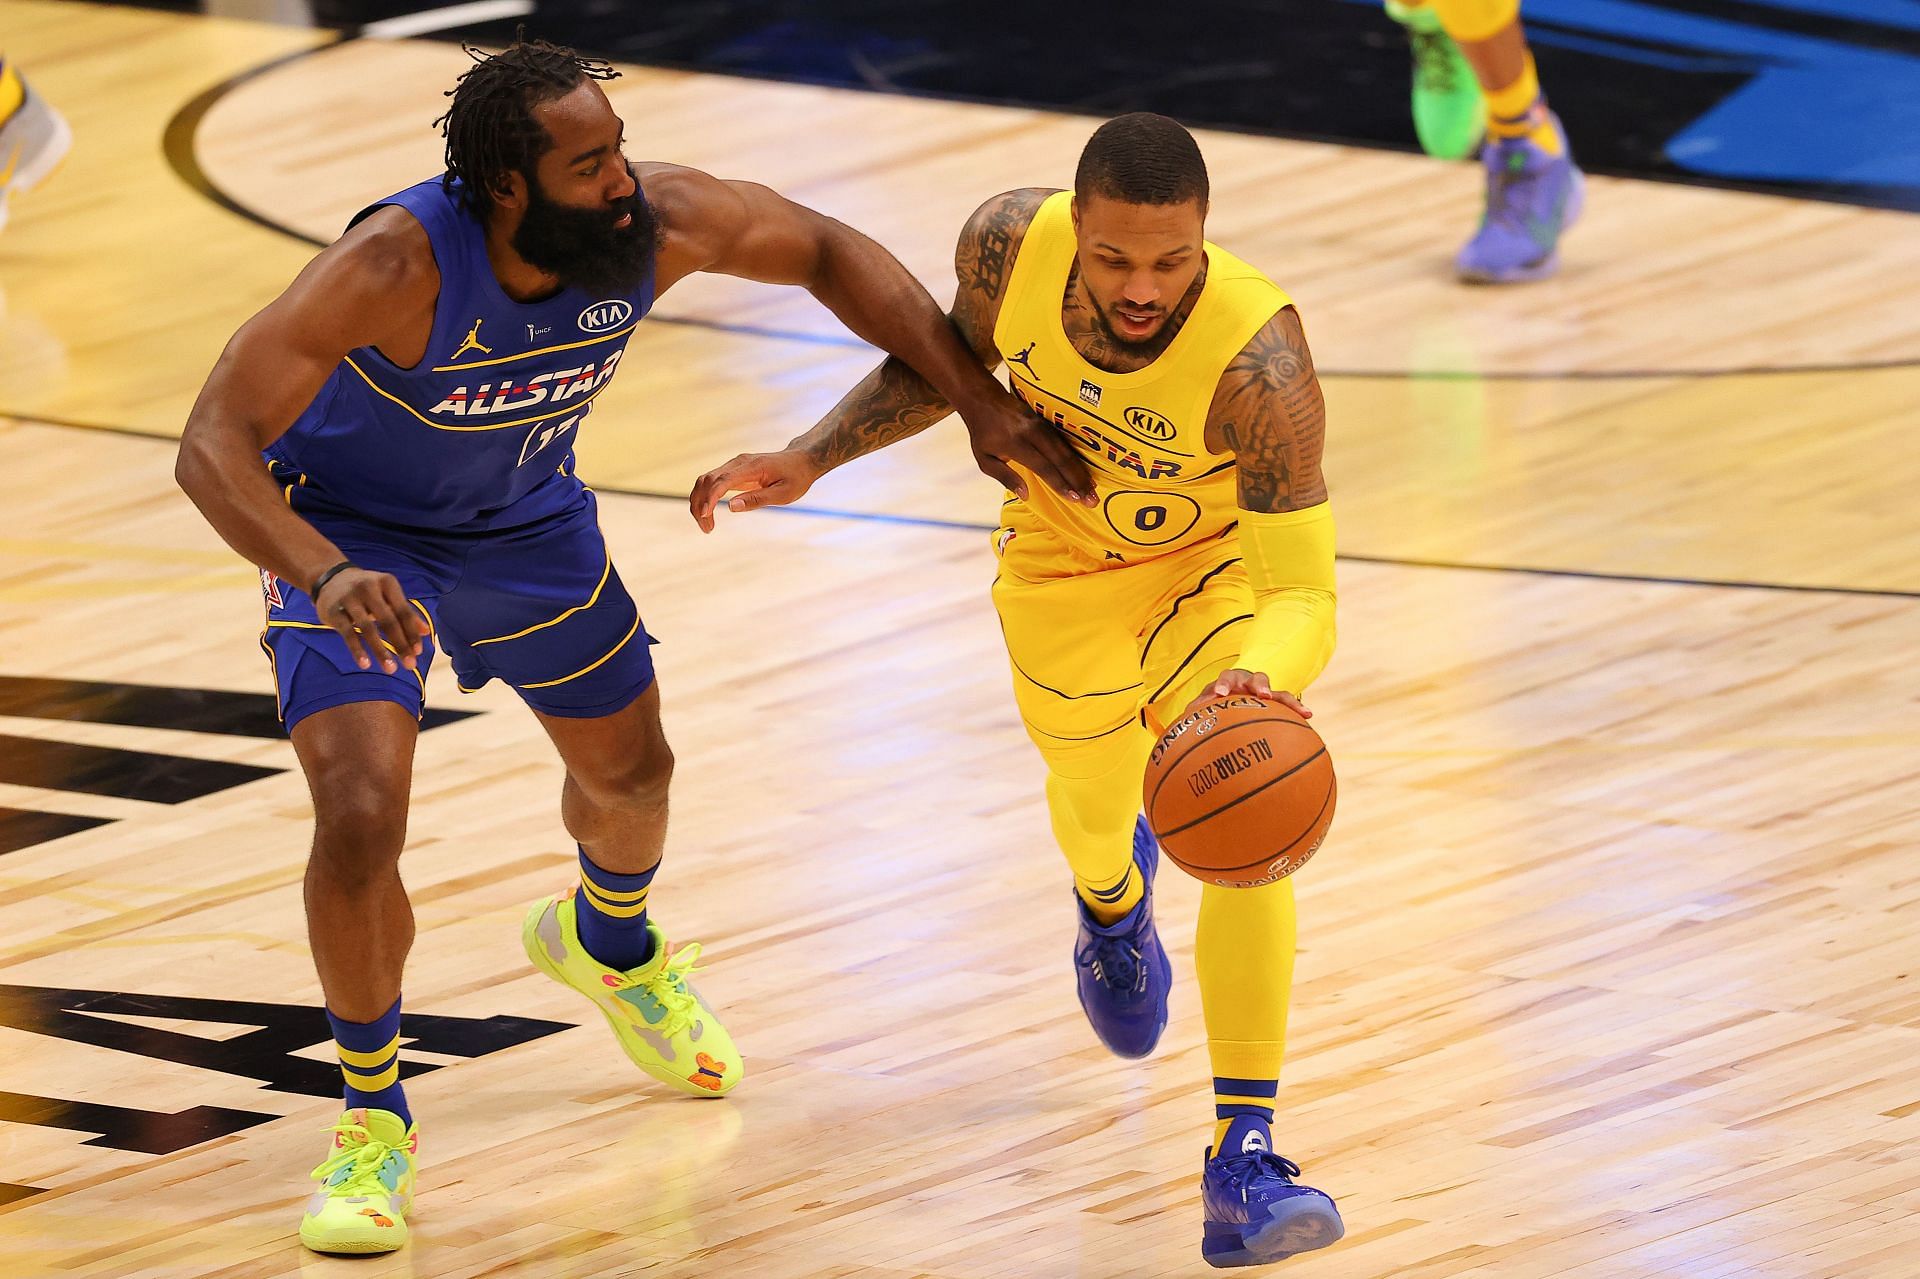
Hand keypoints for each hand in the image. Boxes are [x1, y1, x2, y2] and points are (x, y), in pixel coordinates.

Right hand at [313, 567, 426, 673]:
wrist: (329, 578)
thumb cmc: (367, 590)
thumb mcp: (387, 595)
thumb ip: (406, 612)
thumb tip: (426, 632)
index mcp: (387, 583)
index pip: (403, 611)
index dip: (411, 632)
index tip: (418, 652)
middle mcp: (369, 587)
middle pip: (388, 621)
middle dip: (401, 645)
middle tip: (410, 665)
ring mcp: (350, 599)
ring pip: (368, 628)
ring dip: (380, 651)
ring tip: (391, 669)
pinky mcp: (333, 611)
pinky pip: (347, 633)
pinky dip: (357, 650)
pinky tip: (365, 664)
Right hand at [688, 450, 820, 532]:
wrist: (800, 461)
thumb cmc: (795, 478)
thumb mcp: (784, 493)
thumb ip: (758, 499)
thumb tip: (731, 507)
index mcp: (752, 467)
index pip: (723, 480)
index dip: (711, 497)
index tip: (706, 516)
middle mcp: (738, 462)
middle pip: (707, 480)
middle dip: (701, 504)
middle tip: (707, 529)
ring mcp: (734, 465)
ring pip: (705, 481)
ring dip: (699, 502)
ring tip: (706, 527)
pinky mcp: (733, 471)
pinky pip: (712, 483)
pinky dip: (705, 498)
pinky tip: (707, 514)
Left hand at [958, 386, 1094, 505]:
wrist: (984, 399)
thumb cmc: (983, 433)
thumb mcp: (985, 459)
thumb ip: (1005, 477)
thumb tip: (1026, 495)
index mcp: (1016, 444)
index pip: (1043, 467)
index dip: (1060, 483)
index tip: (1074, 498)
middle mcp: (1032, 433)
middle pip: (1060, 459)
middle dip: (1078, 481)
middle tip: (1091, 500)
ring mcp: (1041, 425)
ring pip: (1066, 450)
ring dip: (1081, 471)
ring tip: (1092, 489)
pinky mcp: (1046, 421)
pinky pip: (1065, 442)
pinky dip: (1076, 458)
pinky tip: (1084, 471)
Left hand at [1181, 669, 1310, 719]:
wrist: (1230, 699)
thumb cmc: (1213, 705)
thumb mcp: (1202, 708)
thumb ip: (1193, 715)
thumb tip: (1179, 728)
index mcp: (1228, 682)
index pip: (1226, 678)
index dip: (1224, 685)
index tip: (1221, 694)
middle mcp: (1248, 683)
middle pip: (1255, 677)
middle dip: (1259, 685)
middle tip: (1262, 694)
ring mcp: (1263, 691)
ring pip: (1277, 691)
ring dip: (1285, 698)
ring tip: (1299, 709)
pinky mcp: (1275, 702)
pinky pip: (1288, 704)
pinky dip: (1297, 709)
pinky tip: (1308, 717)